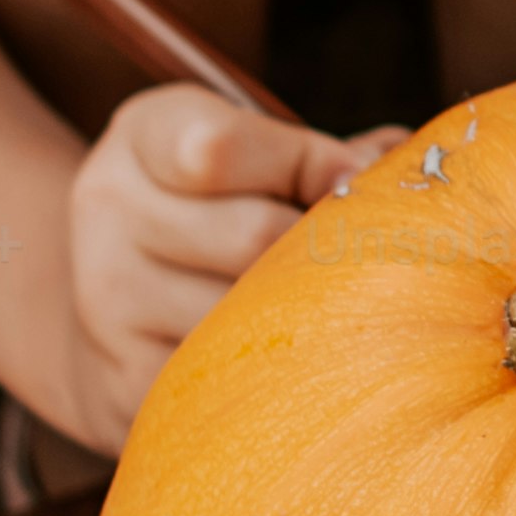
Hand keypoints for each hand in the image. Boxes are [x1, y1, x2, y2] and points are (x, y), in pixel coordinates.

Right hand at [55, 84, 396, 450]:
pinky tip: (286, 354)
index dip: (308, 165)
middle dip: (322, 250)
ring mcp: (107, 300)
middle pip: (255, 238)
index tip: (347, 179)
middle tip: (344, 256)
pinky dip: (280, 372)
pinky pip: (232, 383)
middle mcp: (107, 207)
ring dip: (309, 314)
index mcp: (145, 133)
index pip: (218, 148)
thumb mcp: (258, 151)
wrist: (122, 300)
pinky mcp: (124, 379)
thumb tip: (408, 166)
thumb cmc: (227, 208)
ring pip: (251, 318)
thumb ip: (329, 157)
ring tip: (316, 303)